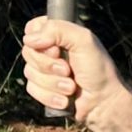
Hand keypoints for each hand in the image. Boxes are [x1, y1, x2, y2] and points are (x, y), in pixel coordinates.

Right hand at [21, 16, 131, 131]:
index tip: (57, 49)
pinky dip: (50, 96)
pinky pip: (32, 89)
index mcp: (59, 35)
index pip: (32, 28)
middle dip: (49, 65)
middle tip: (68, 70)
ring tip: (71, 87)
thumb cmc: (98, 70)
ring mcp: (45, 70)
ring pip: (29, 73)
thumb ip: (58, 30)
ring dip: (53, 83)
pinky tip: (65, 100)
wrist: (103, 102)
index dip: (39, 39)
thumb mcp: (84, 40)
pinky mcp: (43, 88)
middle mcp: (49, 51)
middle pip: (28, 52)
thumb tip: (29, 39)